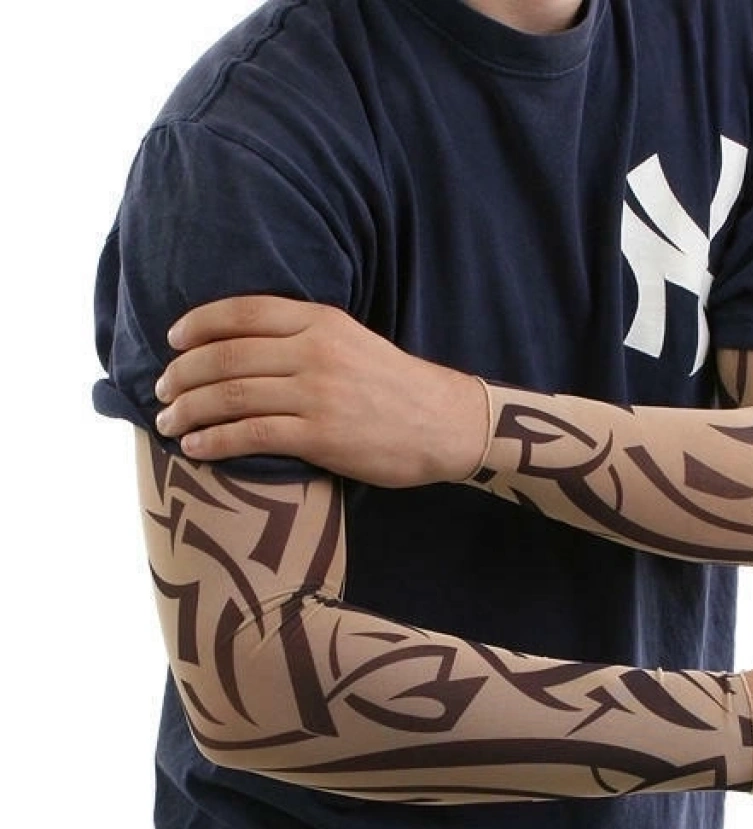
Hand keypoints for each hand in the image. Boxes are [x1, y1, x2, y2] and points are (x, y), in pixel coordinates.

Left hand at [153, 296, 489, 486]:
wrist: (446, 424)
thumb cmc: (400, 388)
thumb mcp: (356, 342)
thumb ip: (308, 338)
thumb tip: (250, 349)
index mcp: (322, 321)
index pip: (243, 313)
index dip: (198, 325)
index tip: (174, 340)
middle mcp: (314, 352)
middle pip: (226, 356)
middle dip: (183, 374)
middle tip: (163, 390)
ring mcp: (317, 394)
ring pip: (231, 396)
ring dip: (188, 410)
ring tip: (168, 422)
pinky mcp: (321, 436)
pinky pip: (251, 435)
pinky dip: (214, 441)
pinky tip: (195, 448)